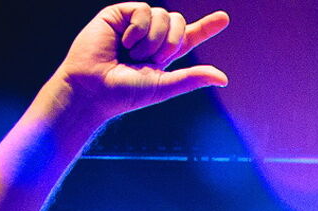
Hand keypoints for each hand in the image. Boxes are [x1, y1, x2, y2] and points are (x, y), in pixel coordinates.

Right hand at [52, 4, 229, 124]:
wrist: (93, 89)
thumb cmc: (125, 93)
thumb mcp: (165, 85)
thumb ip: (193, 78)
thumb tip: (223, 78)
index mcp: (163, 54)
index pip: (189, 37)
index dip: (206, 27)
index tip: (224, 18)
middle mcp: (150, 37)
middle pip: (178, 22)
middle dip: (171, 42)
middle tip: (152, 60)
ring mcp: (134, 24)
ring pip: (163, 15)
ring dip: (153, 40)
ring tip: (132, 54)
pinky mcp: (118, 14)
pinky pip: (144, 10)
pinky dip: (139, 29)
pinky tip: (124, 42)